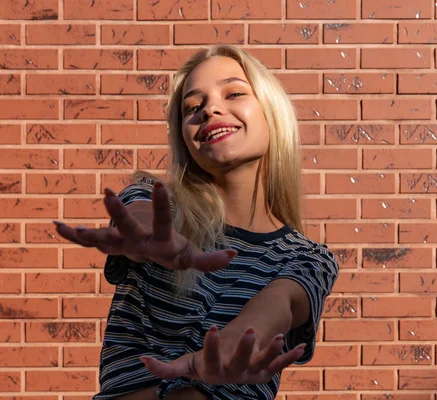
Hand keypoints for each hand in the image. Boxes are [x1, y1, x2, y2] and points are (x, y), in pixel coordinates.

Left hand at [53, 181, 235, 271]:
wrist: (151, 258)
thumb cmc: (173, 252)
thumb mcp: (190, 256)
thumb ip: (208, 261)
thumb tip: (233, 256)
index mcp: (160, 246)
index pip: (163, 224)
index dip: (161, 206)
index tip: (159, 184)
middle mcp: (138, 248)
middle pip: (128, 231)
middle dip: (119, 214)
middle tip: (108, 194)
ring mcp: (120, 246)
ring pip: (102, 239)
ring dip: (85, 232)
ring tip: (66, 226)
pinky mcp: (107, 243)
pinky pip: (88, 241)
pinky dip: (71, 235)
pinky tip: (55, 225)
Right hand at [140, 326, 305, 384]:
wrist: (227, 371)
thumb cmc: (205, 364)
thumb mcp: (187, 364)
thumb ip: (166, 368)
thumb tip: (142, 360)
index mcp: (214, 372)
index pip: (211, 360)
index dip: (211, 347)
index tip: (211, 329)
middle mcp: (235, 375)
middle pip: (239, 364)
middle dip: (244, 349)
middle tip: (248, 331)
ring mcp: (252, 373)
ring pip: (262, 364)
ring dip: (271, 352)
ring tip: (279, 338)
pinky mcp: (266, 370)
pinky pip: (280, 364)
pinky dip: (290, 356)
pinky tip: (301, 345)